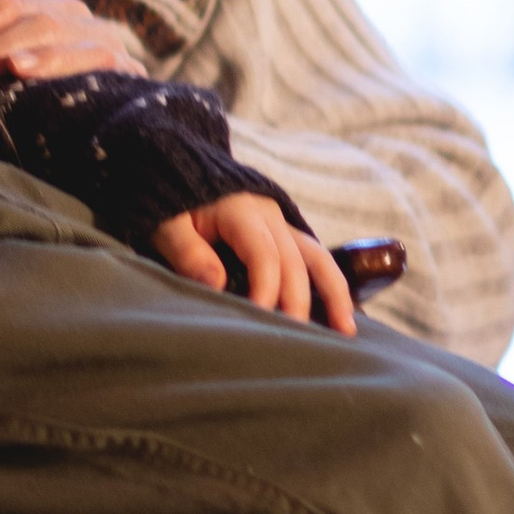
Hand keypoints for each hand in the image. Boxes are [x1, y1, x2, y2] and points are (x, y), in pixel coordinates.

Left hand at [151, 195, 358, 331]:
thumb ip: (187, 252)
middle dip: (299, 302)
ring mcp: (282, 224)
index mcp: (242, 211)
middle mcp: (270, 216)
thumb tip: (215, 285)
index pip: (264, 255)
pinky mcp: (284, 235)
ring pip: (318, 257)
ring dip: (334, 293)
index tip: (259, 321)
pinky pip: (314, 259)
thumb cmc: (170, 204)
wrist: (179, 170)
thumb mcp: (167, 224)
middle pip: (295, 261)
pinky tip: (337, 316)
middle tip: (300, 342)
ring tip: (346, 330)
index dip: (266, 290)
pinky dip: (327, 286)